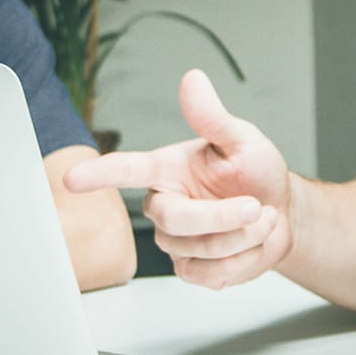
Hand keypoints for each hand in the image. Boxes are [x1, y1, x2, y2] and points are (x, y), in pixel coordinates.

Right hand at [63, 70, 291, 288]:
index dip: (100, 174)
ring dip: (244, 236)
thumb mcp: (242, 140)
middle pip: (174, 220)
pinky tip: (250, 243)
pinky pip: (211, 275)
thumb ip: (213, 117)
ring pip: (200, 249)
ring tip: (260, 217)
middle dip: (223, 217)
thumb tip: (192, 80)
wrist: (283, 214)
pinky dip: (243, 260)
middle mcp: (165, 204)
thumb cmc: (257, 173)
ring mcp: (175, 241)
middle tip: (256, 206)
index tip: (72, 179)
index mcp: (168, 169)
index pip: (127, 170)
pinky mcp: (190, 269)